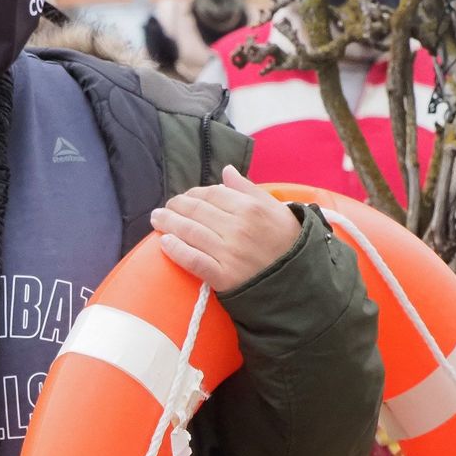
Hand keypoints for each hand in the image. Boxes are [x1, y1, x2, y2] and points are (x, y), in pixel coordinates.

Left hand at [150, 165, 301, 293]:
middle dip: (176, 207)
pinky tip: (163, 242)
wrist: (299, 284)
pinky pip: (193, 260)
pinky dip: (176, 250)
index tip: (185, 197)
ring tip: (157, 219)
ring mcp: (229, 252)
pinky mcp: (223, 276)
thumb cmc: (288, 244)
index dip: (194, 194)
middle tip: (164, 208)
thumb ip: (249, 189)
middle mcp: (238, 228)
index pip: (213, 194)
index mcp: (252, 208)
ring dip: (168, 223)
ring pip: (190, 232)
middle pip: (197, 211)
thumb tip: (226, 171)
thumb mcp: (277, 211)